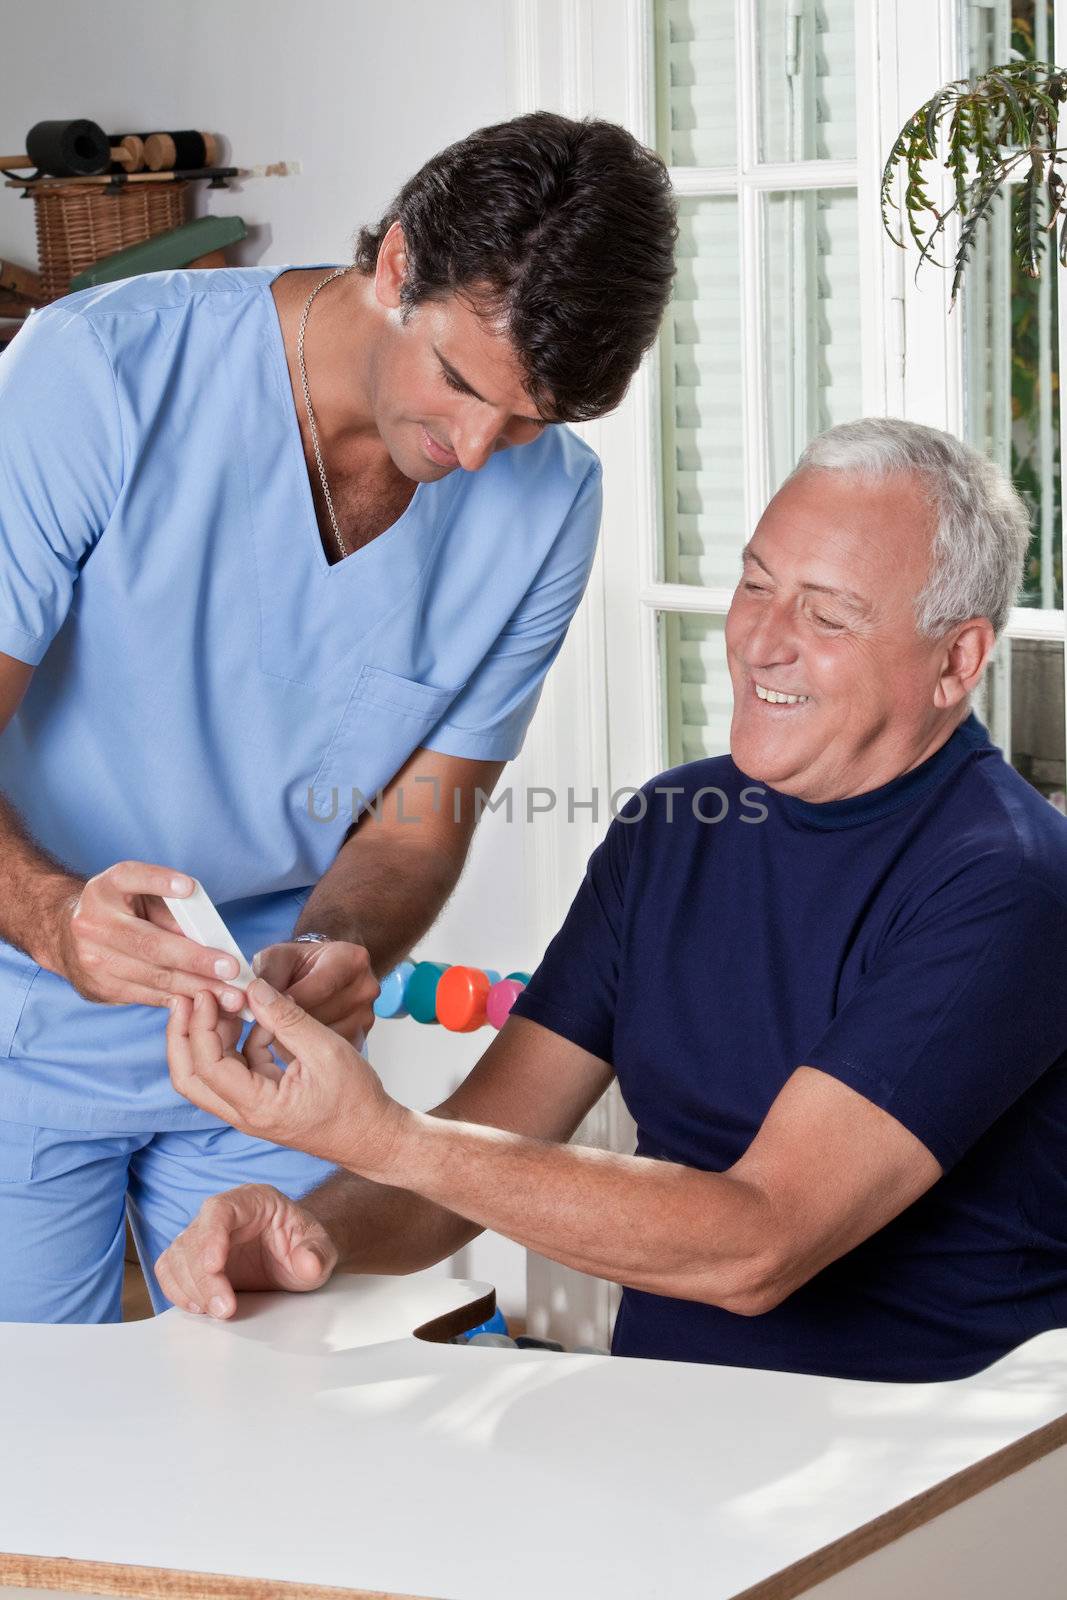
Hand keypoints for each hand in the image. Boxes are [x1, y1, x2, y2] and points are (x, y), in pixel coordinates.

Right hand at [44, 862, 251, 1013]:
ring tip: (231, 997)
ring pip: (153, 977)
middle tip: (231, 969)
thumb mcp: (140, 894)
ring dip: (197, 989)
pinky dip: (180, 1001)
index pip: (132, 878)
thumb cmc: (120, 908)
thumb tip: (211, 938)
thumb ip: (171, 908)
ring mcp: (92, 959)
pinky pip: (147, 996)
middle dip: (196, 959)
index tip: (188, 887)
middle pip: (151, 944)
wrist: (66, 934)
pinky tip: (208, 1005)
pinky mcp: (99, 987)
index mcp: (106, 888)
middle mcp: (93, 923)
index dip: (159, 881)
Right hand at [154, 1183, 337, 1318]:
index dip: (212, 1236)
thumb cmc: (304, 1246)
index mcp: (252, 1200)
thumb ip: (318, 1254)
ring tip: (218, 1311)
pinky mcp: (193, 1260)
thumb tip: (310, 1264)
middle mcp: (222, 1215)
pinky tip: (199, 1307)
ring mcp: (204, 1236)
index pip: (220, 1209)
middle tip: (224, 1308)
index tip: (215, 1266)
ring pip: (178, 1256)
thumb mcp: (321, 1248)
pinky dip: (178, 1291)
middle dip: (204, 1277)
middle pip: (194, 1238)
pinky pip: (170, 1270)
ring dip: (191, 1288)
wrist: (297, 1258)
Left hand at [166, 979, 408, 1177]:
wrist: (372, 1136)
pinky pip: (233, 1069)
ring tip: (224, 1001)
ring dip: (208, 1036)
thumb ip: (288, 1019)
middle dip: (182, 1035)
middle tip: (189, 998)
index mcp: (258, 1107)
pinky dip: (235, 1042)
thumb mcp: (326, 1050)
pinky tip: (256, 1019)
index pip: (208, 1066)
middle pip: (190, 1077)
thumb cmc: (356, 1101)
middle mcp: (245, 1113)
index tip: (207, 995)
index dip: (201, 1026)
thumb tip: (255, 989)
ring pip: (206, 1074)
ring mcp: (249, 1109)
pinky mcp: (259, 1100)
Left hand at [247, 939, 378, 1062]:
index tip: (261, 1011)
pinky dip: (304, 1051)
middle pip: (319, 1017)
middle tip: (263, 1022)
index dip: (284, 1004)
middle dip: (286, 1023)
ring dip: (293, 1040)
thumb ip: (266, 975)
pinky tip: (293, 1039)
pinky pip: (325, 1052)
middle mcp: (365, 988)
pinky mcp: (360, 1038)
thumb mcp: (278, 957)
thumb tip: (254, 999)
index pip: (318, 989)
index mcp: (351, 960)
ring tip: (278, 1028)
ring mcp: (365, 1016)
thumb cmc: (300, 963)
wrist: (322, 971)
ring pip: (320, 1039)